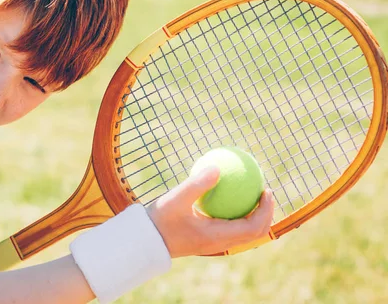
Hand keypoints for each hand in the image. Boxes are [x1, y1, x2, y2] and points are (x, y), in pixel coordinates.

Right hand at [146, 167, 273, 257]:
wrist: (144, 241)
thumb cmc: (159, 221)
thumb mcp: (176, 199)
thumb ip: (197, 184)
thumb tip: (217, 167)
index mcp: (217, 237)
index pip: (253, 227)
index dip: (265, 210)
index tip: (266, 190)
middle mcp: (218, 243)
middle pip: (253, 232)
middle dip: (264, 212)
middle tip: (263, 190)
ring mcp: (212, 242)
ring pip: (241, 231)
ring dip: (251, 214)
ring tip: (249, 192)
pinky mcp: (205, 238)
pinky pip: (227, 226)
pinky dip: (234, 213)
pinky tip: (225, 195)